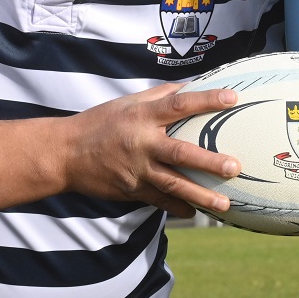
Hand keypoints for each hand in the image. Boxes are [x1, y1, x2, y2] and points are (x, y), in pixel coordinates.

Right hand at [62, 83, 242, 215]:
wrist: (65, 154)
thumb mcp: (127, 102)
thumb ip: (159, 95)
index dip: (206, 100)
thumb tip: (190, 86)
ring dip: (200, 196)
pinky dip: (177, 207)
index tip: (232, 98)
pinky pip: (159, 201)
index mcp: (142, 115)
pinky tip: (195, 212)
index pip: (179, 104)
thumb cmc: (100, 123)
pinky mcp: (131, 190)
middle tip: (233, 166)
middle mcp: (142, 142)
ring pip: (173, 184)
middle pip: (180, 153)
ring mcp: (137, 169)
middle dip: (208, 161)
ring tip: (225, 204)